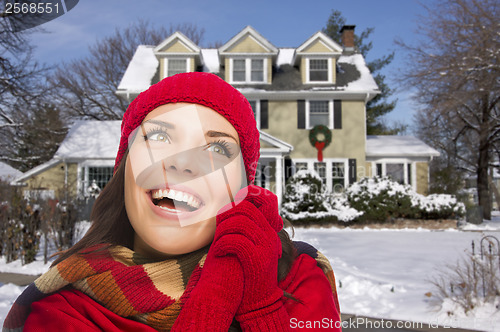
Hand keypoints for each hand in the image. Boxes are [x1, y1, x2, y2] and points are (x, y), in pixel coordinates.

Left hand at [213, 185, 284, 322]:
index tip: (230, 203)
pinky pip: (236, 241)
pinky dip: (222, 244)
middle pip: (247, 209)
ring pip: (240, 223)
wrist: (256, 303)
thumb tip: (228, 209)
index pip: (264, 201)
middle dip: (227, 214)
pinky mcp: (258, 260)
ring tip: (218, 242)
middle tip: (218, 226)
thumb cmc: (245, 273)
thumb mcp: (248, 247)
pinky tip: (218, 252)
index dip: (246, 196)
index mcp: (269, 231)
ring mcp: (266, 247)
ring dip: (222, 231)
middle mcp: (270, 236)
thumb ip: (243, 230)